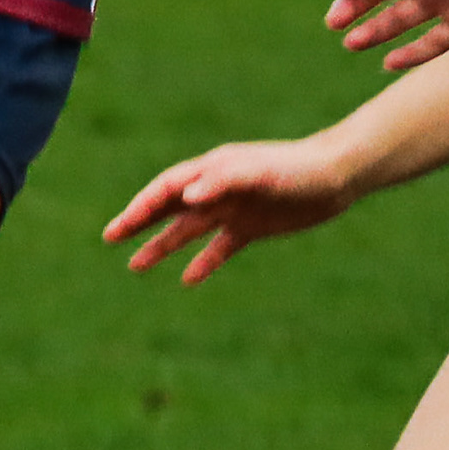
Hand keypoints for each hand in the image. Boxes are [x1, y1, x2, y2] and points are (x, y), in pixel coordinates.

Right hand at [103, 136, 362, 283]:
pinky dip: (203, 263)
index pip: (166, 189)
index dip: (141, 206)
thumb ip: (222, 180)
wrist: (338, 175)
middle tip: (110, 237)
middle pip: (168, 207)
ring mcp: (233, 209)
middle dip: (138, 221)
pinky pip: (220, 248)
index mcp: (212, 171)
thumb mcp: (260, 173)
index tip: (120, 227)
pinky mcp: (252, 228)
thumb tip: (185, 195)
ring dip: (162, 246)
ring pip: (188, 230)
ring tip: (135, 266)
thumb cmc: (298, 169)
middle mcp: (216, 190)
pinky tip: (188, 280)